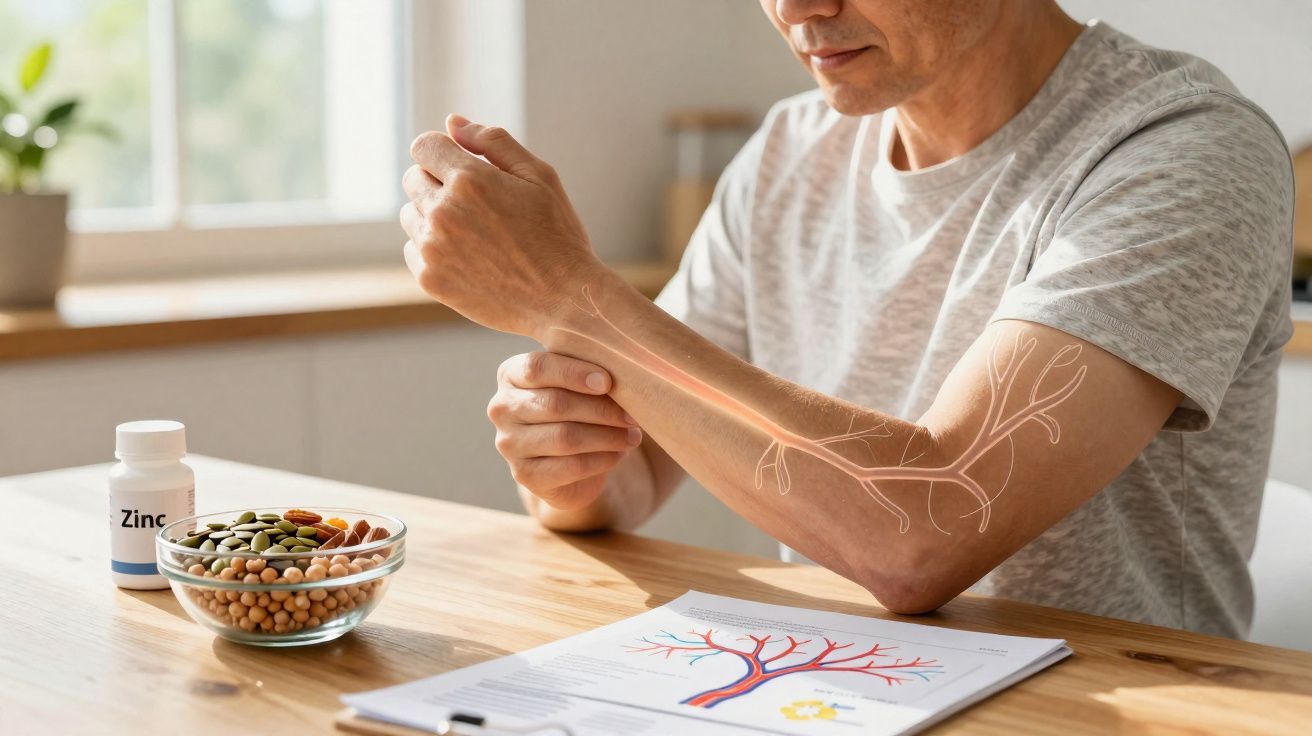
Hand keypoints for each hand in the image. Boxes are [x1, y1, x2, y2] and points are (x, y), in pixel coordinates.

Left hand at [401, 114, 603, 338]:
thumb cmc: (557, 235)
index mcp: (470, 179)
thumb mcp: (539, 176)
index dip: (444, 153)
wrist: (563, 300)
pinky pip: (413, 250)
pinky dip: (432, 250)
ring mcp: (433, 248)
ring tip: (475, 234)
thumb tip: (452, 122)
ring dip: (433, 217)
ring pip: (410, 215)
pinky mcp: (430, 279)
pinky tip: (468, 258)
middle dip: (439, 183)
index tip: (463, 168)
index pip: (423, 146)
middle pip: (413, 178)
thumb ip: (493, 142)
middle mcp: (443, 211)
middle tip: (478, 206)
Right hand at [487, 352, 642, 509]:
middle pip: (555, 404)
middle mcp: (502, 408)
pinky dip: (602, 459)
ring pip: (565, 437)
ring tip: (633, 435)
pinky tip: (620, 454)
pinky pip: (570, 466)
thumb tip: (623, 372)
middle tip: (633, 415)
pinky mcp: (525, 476)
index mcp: (510, 374)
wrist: (570, 462)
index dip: (573, 373)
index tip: (608, 382)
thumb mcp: (579, 382)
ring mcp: (509, 445)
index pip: (536, 368)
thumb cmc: (578, 407)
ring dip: (607, 436)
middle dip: (601, 409)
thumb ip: (589, 371)